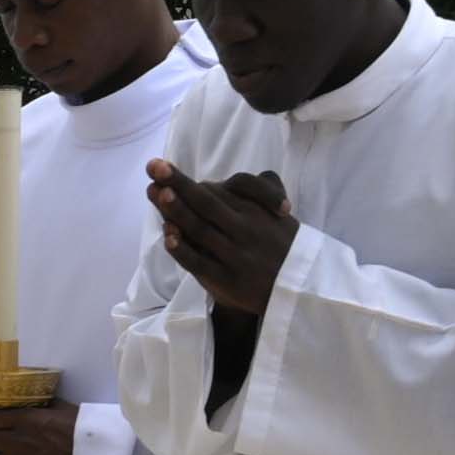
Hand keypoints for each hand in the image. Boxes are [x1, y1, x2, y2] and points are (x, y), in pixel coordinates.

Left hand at [148, 161, 290, 313]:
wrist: (300, 289)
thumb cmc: (284, 246)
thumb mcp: (279, 215)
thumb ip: (260, 192)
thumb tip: (224, 179)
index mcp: (255, 210)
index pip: (221, 189)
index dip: (191, 179)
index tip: (162, 167)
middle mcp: (244, 228)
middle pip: (207, 201)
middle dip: (178, 183)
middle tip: (154, 166)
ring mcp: (235, 254)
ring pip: (201, 229)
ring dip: (178, 210)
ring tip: (157, 192)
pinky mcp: (227, 280)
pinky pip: (201, 262)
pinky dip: (184, 249)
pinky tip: (168, 235)